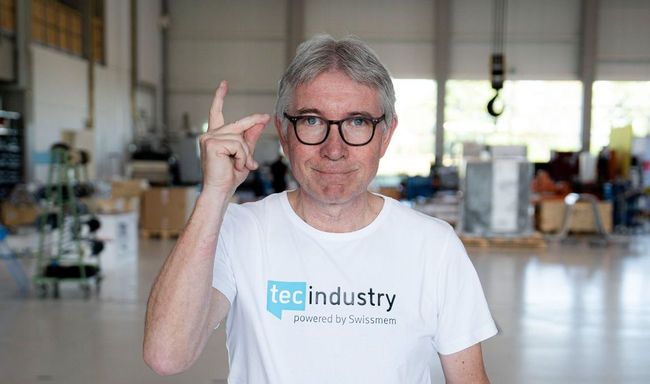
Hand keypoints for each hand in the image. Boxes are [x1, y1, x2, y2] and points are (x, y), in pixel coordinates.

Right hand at [199, 81, 269, 195]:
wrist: (220, 191)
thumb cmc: (230, 176)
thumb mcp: (245, 154)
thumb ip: (250, 137)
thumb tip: (260, 120)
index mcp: (215, 135)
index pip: (216, 112)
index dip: (219, 97)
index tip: (224, 83)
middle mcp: (209, 134)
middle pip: (238, 124)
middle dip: (253, 123)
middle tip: (265, 116)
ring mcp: (209, 138)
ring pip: (240, 138)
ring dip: (246, 154)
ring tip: (240, 165)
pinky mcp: (212, 144)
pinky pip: (238, 145)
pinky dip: (242, 157)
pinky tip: (236, 165)